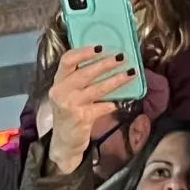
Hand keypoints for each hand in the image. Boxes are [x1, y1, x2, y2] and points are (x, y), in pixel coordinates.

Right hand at [46, 46, 135, 174]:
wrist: (64, 142)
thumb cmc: (70, 113)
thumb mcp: (69, 94)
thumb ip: (80, 79)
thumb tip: (107, 61)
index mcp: (58, 81)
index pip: (67, 60)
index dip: (84, 51)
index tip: (100, 46)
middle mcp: (61, 91)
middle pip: (85, 72)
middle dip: (106, 64)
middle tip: (122, 57)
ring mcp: (70, 105)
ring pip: (97, 88)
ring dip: (116, 80)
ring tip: (130, 73)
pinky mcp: (81, 118)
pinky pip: (102, 107)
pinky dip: (112, 103)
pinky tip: (120, 101)